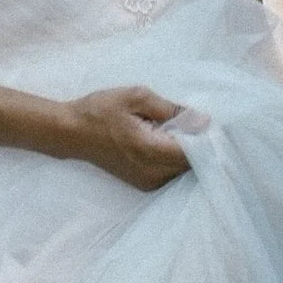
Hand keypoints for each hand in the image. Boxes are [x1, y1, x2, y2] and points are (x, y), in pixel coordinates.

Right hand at [60, 84, 196, 190]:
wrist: (71, 132)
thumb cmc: (101, 110)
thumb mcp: (137, 97)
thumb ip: (171, 109)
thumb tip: (203, 120)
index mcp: (150, 151)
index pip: (194, 153)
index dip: (207, 138)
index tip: (211, 122)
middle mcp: (152, 173)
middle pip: (192, 165)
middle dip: (199, 145)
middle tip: (195, 122)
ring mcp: (148, 183)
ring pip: (183, 171)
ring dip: (187, 152)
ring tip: (180, 130)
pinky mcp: (144, 185)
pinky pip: (171, 174)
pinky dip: (175, 159)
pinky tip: (167, 141)